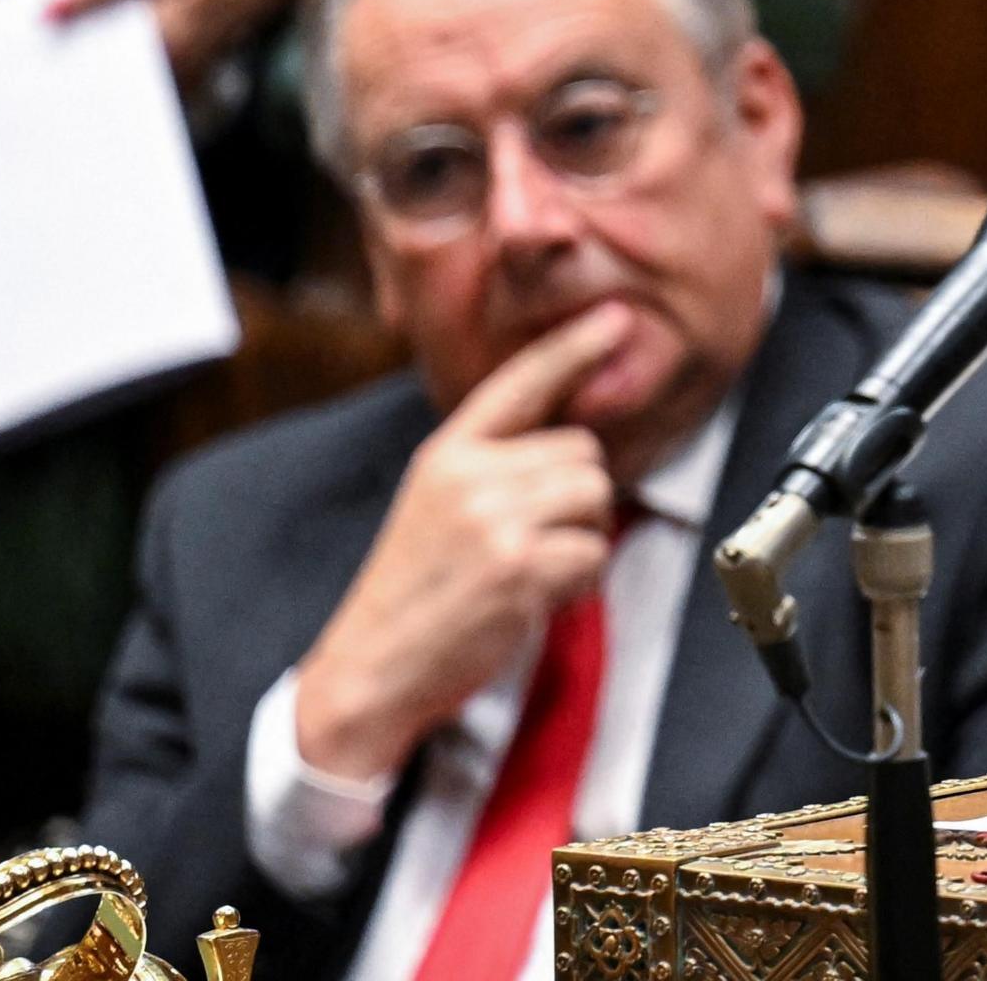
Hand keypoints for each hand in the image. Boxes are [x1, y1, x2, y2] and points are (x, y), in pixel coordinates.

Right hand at [289, 306, 631, 783]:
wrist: (371, 669)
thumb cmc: (415, 593)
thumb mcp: (437, 506)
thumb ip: (492, 467)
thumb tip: (571, 445)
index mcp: (447, 453)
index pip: (520, 383)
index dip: (573, 347)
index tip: (615, 317)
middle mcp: (468, 474)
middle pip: (583, 451)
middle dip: (579, 499)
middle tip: (534, 544)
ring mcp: (493, 517)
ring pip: (594, 497)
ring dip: (583, 539)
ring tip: (531, 570)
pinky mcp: (519, 564)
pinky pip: (594, 551)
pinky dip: (578, 581)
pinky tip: (533, 598)